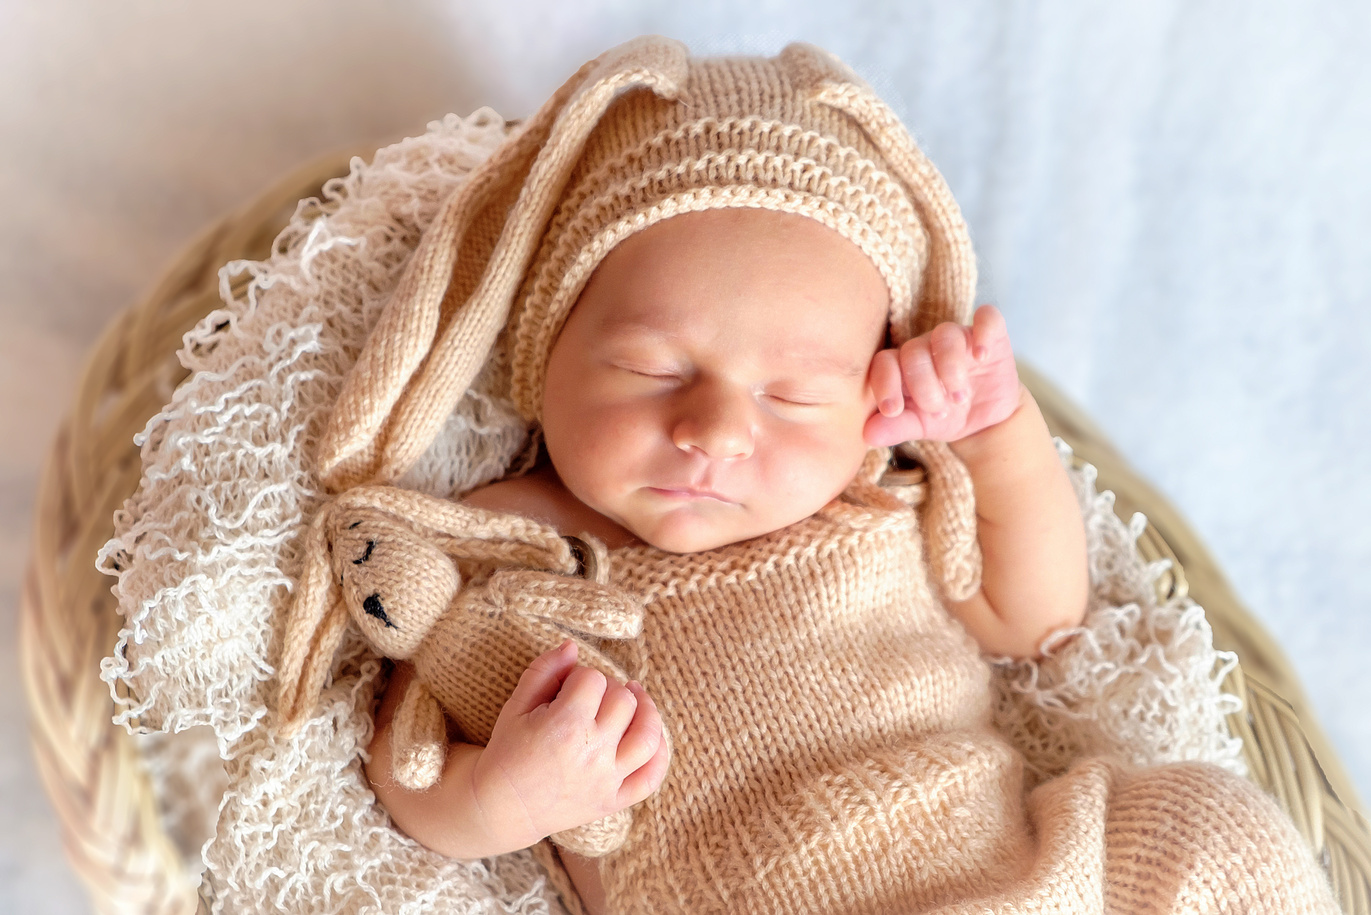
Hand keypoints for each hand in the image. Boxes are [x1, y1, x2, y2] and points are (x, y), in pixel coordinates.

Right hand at [470, 641, 668, 849]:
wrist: (503, 807)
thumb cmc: (507, 752)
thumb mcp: (516, 706)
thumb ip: (544, 670)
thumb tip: (572, 646)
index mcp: (565, 727)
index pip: (593, 679)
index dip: (578, 677)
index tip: (564, 689)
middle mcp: (593, 753)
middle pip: (623, 700)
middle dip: (607, 690)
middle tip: (587, 698)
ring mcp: (608, 780)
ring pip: (647, 734)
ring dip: (646, 711)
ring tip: (634, 698)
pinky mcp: (615, 800)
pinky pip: (652, 776)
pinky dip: (660, 753)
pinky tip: (650, 734)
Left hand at [864, 304, 1020, 445]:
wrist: (986, 421)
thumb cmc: (945, 418)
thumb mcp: (920, 427)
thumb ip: (895, 427)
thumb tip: (868, 435)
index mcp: (902, 365)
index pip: (884, 362)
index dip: (885, 383)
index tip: (893, 410)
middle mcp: (926, 346)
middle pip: (914, 351)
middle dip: (924, 385)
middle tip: (938, 411)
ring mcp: (958, 337)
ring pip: (946, 334)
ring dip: (950, 367)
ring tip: (959, 398)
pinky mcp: (989, 334)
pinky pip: (987, 318)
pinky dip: (984, 333)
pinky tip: (982, 356)